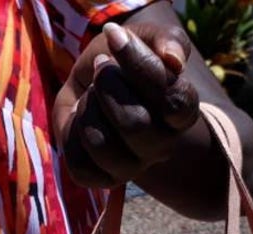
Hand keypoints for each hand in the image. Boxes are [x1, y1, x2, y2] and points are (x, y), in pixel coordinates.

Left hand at [53, 21, 200, 187]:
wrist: (86, 83)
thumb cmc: (121, 62)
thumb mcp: (143, 38)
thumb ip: (164, 39)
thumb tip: (173, 59)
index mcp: (181, 112)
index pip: (172, 98)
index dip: (139, 65)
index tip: (114, 36)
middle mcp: (162, 146)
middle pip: (134, 125)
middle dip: (107, 86)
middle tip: (100, 68)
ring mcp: (132, 167)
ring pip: (101, 143)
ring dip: (87, 107)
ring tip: (91, 96)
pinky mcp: (100, 178)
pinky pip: (79, 160)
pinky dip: (71, 131)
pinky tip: (81, 120)